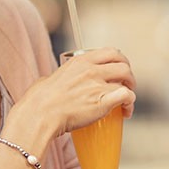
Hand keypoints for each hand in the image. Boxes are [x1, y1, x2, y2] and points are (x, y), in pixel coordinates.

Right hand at [11, 47, 135, 136]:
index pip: (110, 52)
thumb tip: (56, 81)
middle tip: (127, 85)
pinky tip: (126, 111)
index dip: (120, 60)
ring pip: (127, 82)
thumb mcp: (49, 78)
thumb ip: (59, 77)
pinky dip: (130, 103)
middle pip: (123, 65)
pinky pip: (126, 96)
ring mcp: (98, 85)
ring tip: (126, 102)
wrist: (39, 115)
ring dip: (130, 91)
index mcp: (79, 61)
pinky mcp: (103, 102)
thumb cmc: (38, 101)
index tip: (120, 68)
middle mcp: (91, 70)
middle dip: (129, 75)